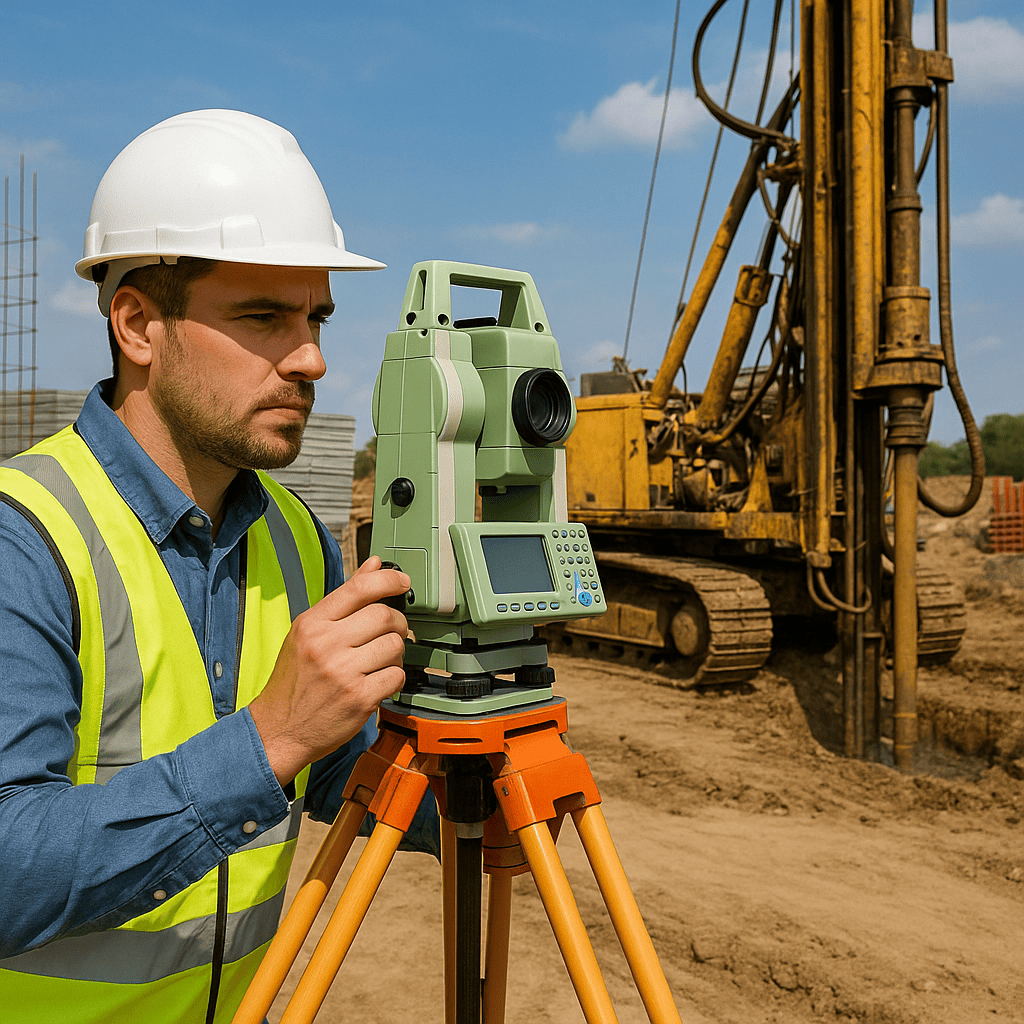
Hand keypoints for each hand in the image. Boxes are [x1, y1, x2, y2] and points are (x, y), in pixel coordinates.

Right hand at [248, 556, 410, 785]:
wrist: (278, 729)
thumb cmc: (295, 679)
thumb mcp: (308, 632)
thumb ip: (344, 598)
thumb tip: (374, 564)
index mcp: (312, 624)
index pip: (359, 588)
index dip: (389, 580)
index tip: (402, 582)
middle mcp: (326, 645)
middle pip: (384, 616)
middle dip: (397, 622)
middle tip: (391, 632)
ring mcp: (344, 673)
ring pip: (395, 645)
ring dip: (395, 652)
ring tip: (380, 660)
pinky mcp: (360, 699)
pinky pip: (397, 675)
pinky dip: (393, 677)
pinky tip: (378, 681)